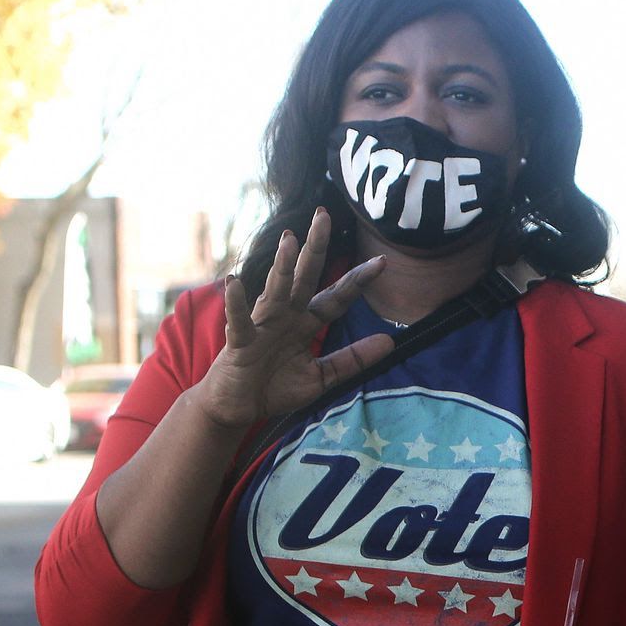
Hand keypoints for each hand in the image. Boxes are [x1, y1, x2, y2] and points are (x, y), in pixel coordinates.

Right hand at [196, 207, 392, 429]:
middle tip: (324, 216)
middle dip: (315, 248)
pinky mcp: (240, 342)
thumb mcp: (323, 376)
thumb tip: (390, 341)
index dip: (357, 281)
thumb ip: (353, 359)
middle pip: (304, 277)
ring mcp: (262, 326)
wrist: (238, 408)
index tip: (382, 262)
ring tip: (289, 239)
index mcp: (306, 323)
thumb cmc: (276, 388)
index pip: (337, 297)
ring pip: (275, 291)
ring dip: (282, 267)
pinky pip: (238, 320)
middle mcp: (286, 316)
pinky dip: (236, 303)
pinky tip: (235, 282)